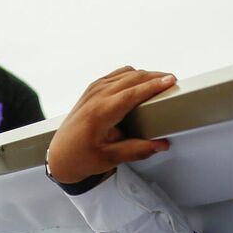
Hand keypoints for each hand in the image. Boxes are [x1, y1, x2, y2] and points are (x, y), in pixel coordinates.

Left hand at [45, 67, 176, 184]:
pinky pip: (117, 75)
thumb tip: (161, 144)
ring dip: (144, 75)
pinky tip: (142, 83)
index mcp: (100, 113)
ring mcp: (93, 90)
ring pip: (125, 73)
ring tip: (161, 82)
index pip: (132, 93)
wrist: (60, 156)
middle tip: (173, 82)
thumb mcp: (110, 159)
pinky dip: (132, 76)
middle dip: (154, 77)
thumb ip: (137, 150)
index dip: (153, 86)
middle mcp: (96, 96)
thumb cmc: (81, 158)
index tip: (170, 81)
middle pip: (132, 78)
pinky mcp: (93, 89)